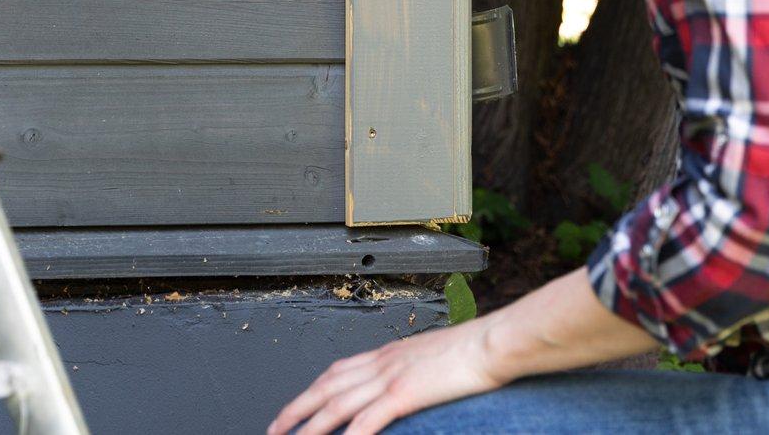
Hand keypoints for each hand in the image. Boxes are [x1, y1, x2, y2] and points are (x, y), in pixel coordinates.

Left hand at [266, 316, 503, 434]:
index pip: (335, 372)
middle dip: (296, 409)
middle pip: (325, 387)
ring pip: (336, 403)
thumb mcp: (431, 358)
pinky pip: (368, 418)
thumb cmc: (472, 351)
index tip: (295, 407)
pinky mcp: (405, 393)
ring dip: (310, 426)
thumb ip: (410, 372)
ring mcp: (391, 377)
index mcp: (386, 354)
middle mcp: (381, 363)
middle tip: (275, 428)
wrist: (493, 342)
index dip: (310, 391)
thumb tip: (403, 386)